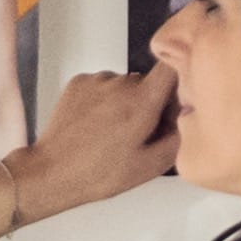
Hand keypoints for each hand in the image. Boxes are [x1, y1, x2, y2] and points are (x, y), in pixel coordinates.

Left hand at [9, 64, 176, 218]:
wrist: (51, 172)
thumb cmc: (98, 173)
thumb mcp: (149, 167)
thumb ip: (178, 139)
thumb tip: (189, 118)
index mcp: (142, 102)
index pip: (173, 66)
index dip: (180, 76)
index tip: (178, 94)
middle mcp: (120, 83)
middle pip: (148, 81)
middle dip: (150, 101)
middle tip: (140, 131)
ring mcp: (97, 80)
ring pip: (124, 84)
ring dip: (124, 101)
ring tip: (112, 131)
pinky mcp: (78, 82)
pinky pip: (102, 85)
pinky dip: (103, 100)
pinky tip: (95, 124)